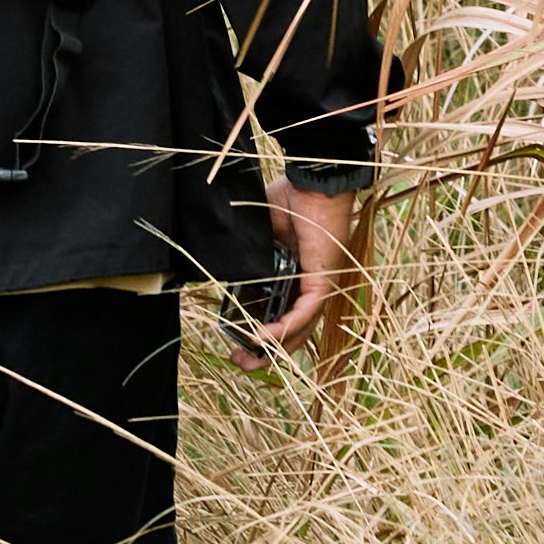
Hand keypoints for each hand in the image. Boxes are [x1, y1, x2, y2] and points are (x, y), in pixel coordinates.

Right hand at [237, 178, 367, 367]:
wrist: (311, 182)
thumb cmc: (289, 198)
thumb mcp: (260, 234)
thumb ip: (246, 255)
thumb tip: (219, 267)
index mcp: (295, 275)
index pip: (281, 314)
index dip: (260, 333)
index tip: (234, 342)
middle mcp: (310, 286)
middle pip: (291, 332)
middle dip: (264, 353)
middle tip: (238, 361)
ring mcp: (320, 286)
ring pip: (299, 330)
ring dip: (271, 348)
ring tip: (245, 358)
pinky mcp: (324, 282)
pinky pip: (304, 314)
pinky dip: (282, 329)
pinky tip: (259, 338)